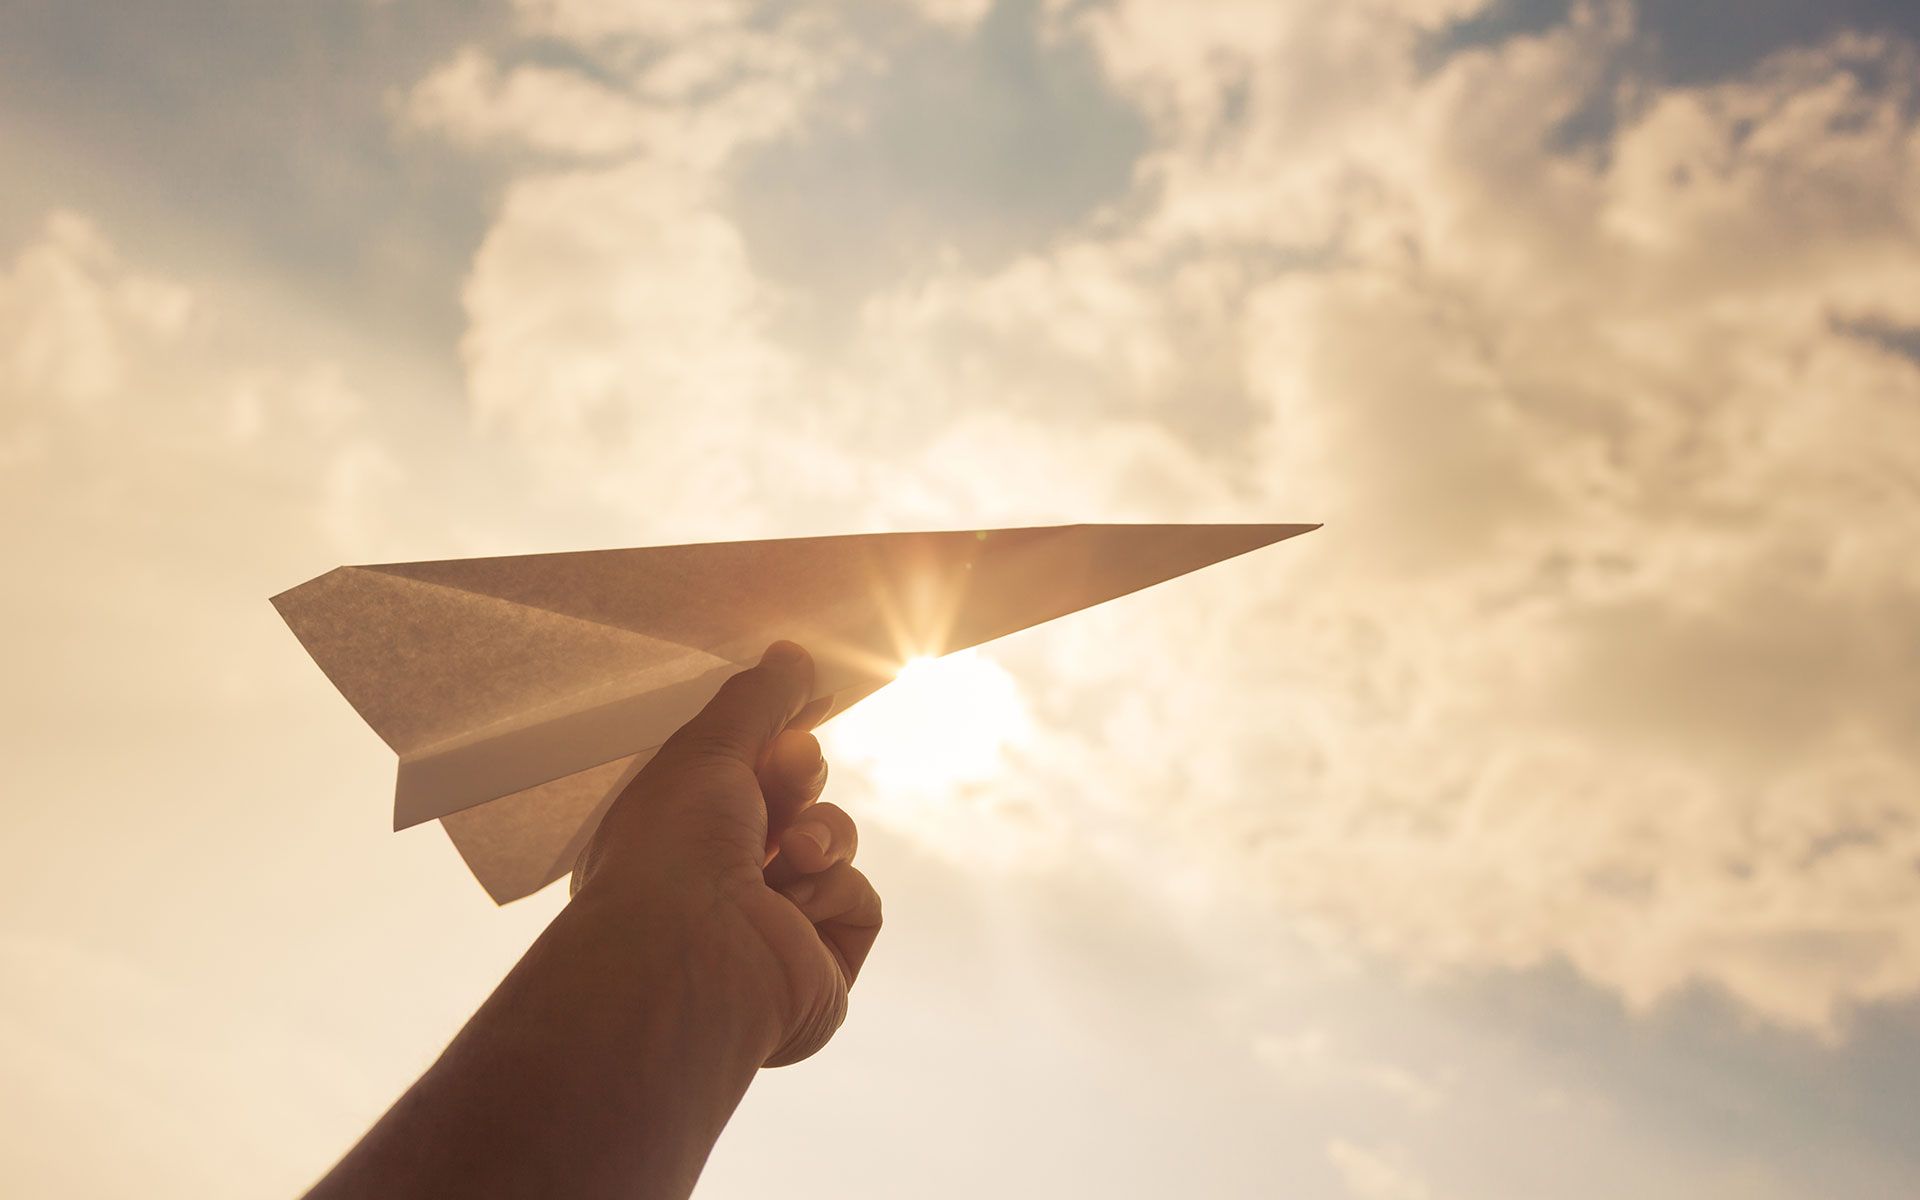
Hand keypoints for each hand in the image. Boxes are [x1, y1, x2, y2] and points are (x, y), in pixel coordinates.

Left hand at [571, 640, 882, 1066]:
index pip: (742, 774)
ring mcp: (772, 929)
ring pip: (833, 846)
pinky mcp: (821, 966)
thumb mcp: (707, 747)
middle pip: (795, 802)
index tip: (807, 700)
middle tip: (786, 774)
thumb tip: (793, 654)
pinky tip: (796, 908)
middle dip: (798, 779)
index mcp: (675, 837)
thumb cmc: (670, 850)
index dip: (777, 737)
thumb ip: (759, 698)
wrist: (688, 955)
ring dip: (821, 835)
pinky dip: (835, 892)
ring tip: (788, 855)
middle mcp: (718, 885)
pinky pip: (859, 901)